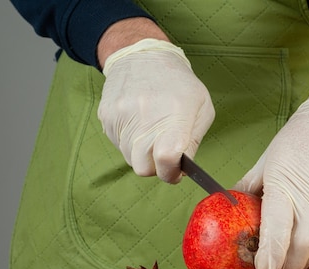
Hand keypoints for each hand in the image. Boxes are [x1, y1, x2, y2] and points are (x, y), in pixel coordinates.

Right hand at [98, 39, 214, 182]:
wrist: (143, 55)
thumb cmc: (179, 84)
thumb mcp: (202, 108)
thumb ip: (193, 142)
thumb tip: (182, 169)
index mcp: (173, 116)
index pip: (166, 159)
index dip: (171, 173)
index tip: (176, 171)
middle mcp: (144, 118)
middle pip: (144, 168)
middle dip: (156, 167)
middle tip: (165, 153)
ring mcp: (121, 118)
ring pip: (130, 159)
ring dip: (143, 153)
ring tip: (152, 130)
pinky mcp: (107, 117)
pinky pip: (118, 145)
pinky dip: (130, 141)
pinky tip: (139, 122)